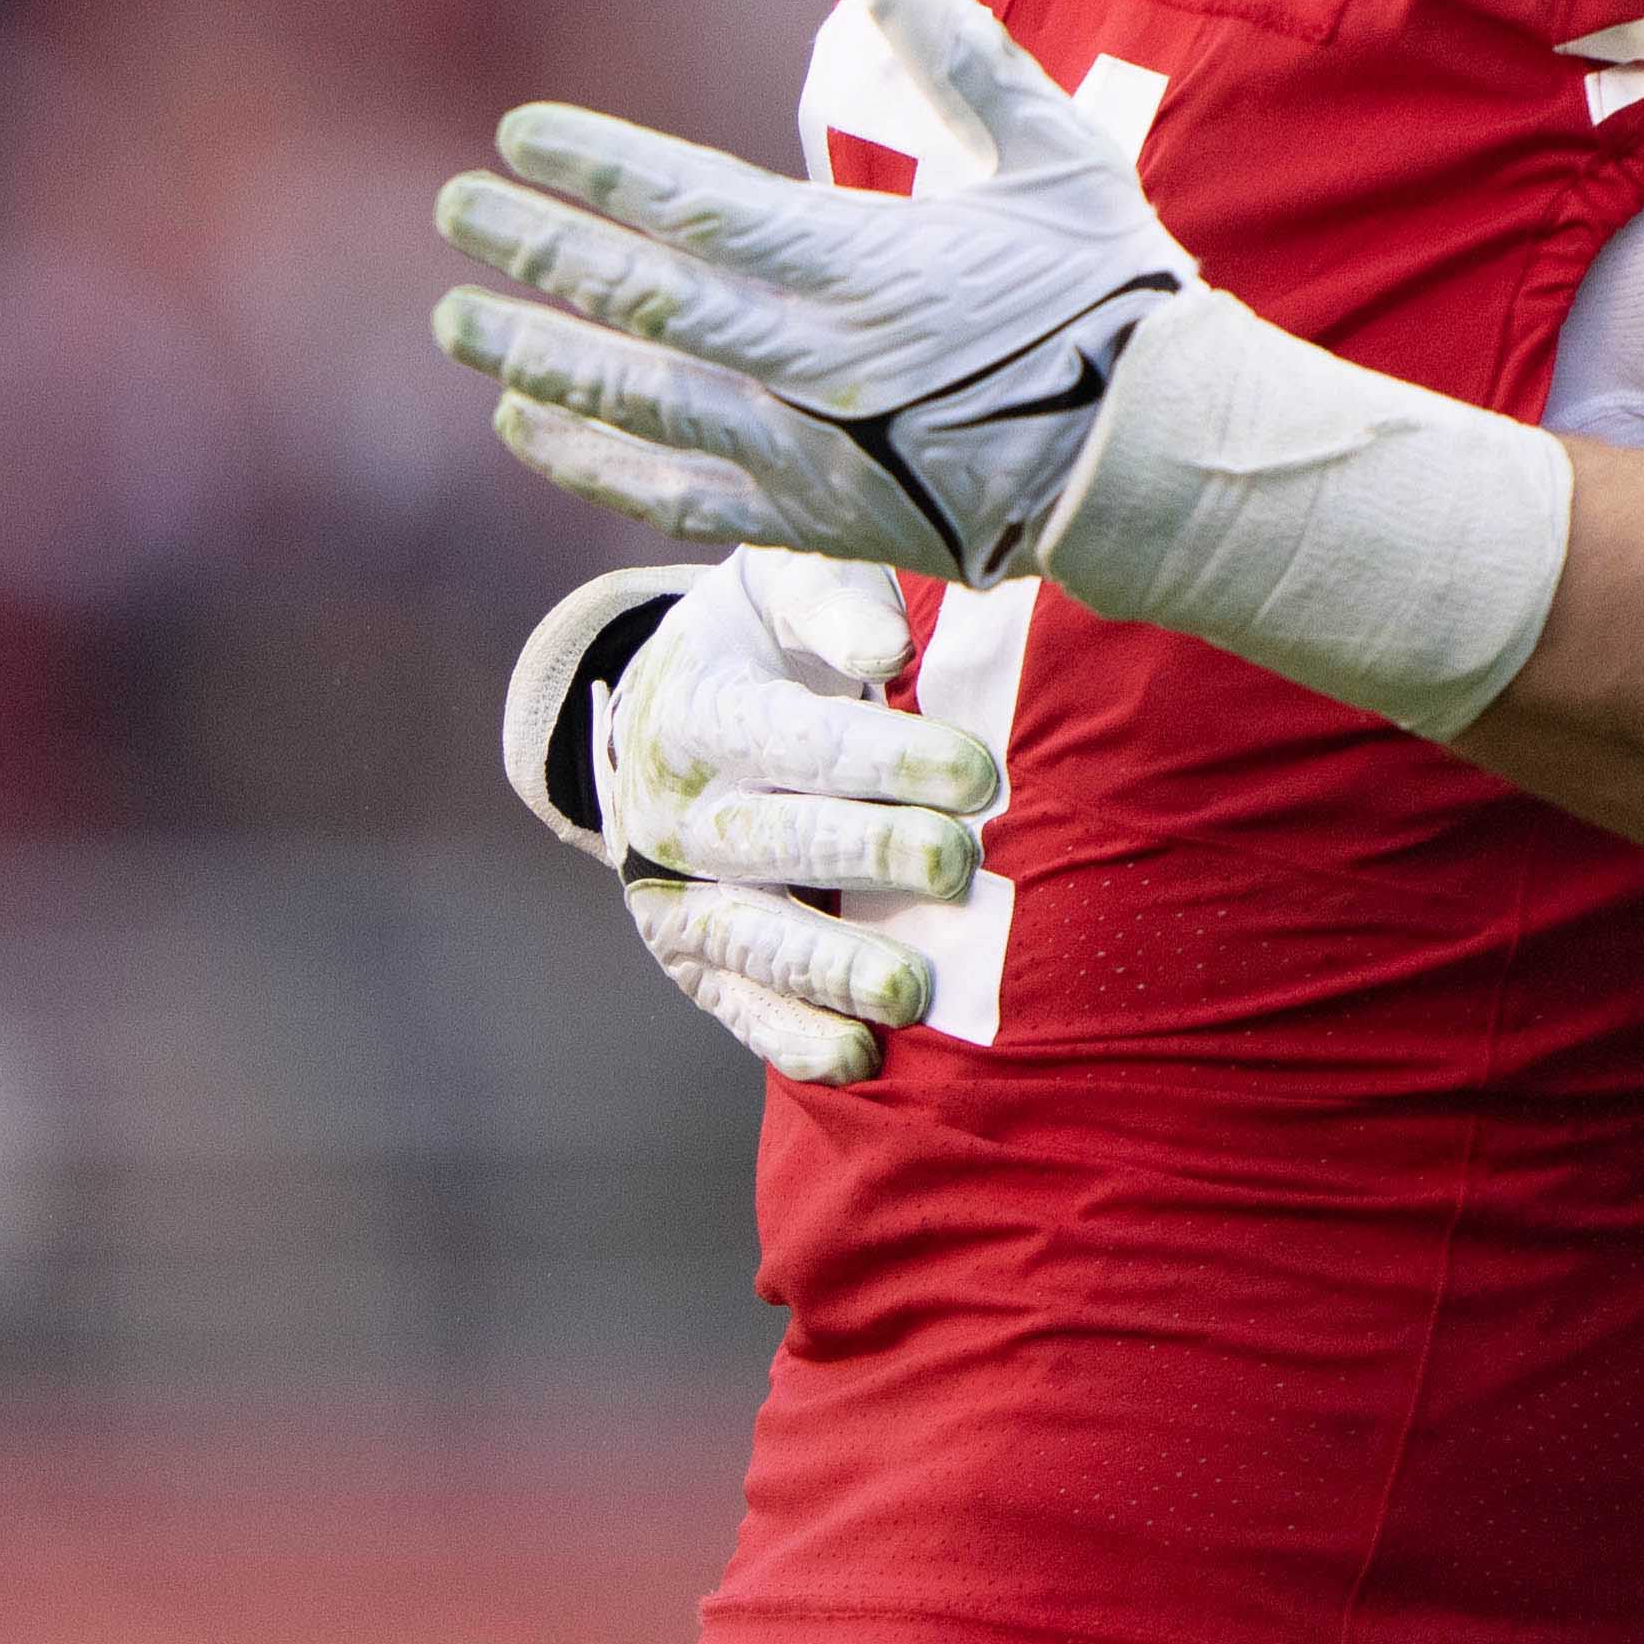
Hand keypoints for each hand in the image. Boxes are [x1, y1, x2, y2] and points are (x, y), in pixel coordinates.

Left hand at [432, 0, 1191, 582]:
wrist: (1156, 464)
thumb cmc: (1112, 300)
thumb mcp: (1055, 154)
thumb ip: (965, 57)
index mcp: (860, 260)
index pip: (690, 201)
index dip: (595, 166)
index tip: (521, 133)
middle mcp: (811, 356)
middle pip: (639, 298)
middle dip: (537, 252)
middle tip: (459, 214)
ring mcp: (802, 447)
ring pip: (634, 398)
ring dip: (535, 354)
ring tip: (457, 321)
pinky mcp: (809, 518)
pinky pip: (670, 495)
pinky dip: (588, 462)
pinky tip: (526, 426)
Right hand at [500, 549, 1005, 1083]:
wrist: (667, 709)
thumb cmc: (762, 639)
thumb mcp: (781, 585)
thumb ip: (834, 602)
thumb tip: (890, 647)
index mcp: (695, 712)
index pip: (793, 740)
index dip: (885, 759)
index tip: (976, 772)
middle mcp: (673, 813)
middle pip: (773, 842)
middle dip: (869, 854)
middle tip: (956, 862)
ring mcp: (676, 896)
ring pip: (752, 939)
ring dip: (833, 968)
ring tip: (910, 989)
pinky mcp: (692, 960)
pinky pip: (739, 1007)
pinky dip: (794, 1037)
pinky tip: (859, 1058)